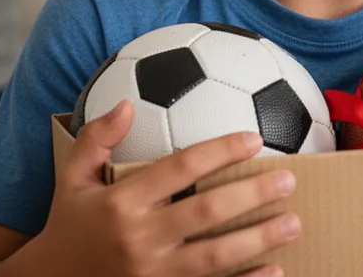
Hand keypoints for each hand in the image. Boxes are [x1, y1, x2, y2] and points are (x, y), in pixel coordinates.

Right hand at [41, 100, 298, 276]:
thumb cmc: (68, 225)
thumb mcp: (70, 179)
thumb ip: (95, 140)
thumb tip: (125, 104)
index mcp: (121, 202)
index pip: (180, 169)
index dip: (220, 151)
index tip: (255, 138)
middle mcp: (139, 238)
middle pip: (205, 212)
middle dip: (251, 195)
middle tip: (288, 180)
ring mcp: (152, 275)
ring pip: (215, 257)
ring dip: (258, 239)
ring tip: (293, 222)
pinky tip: (275, 271)